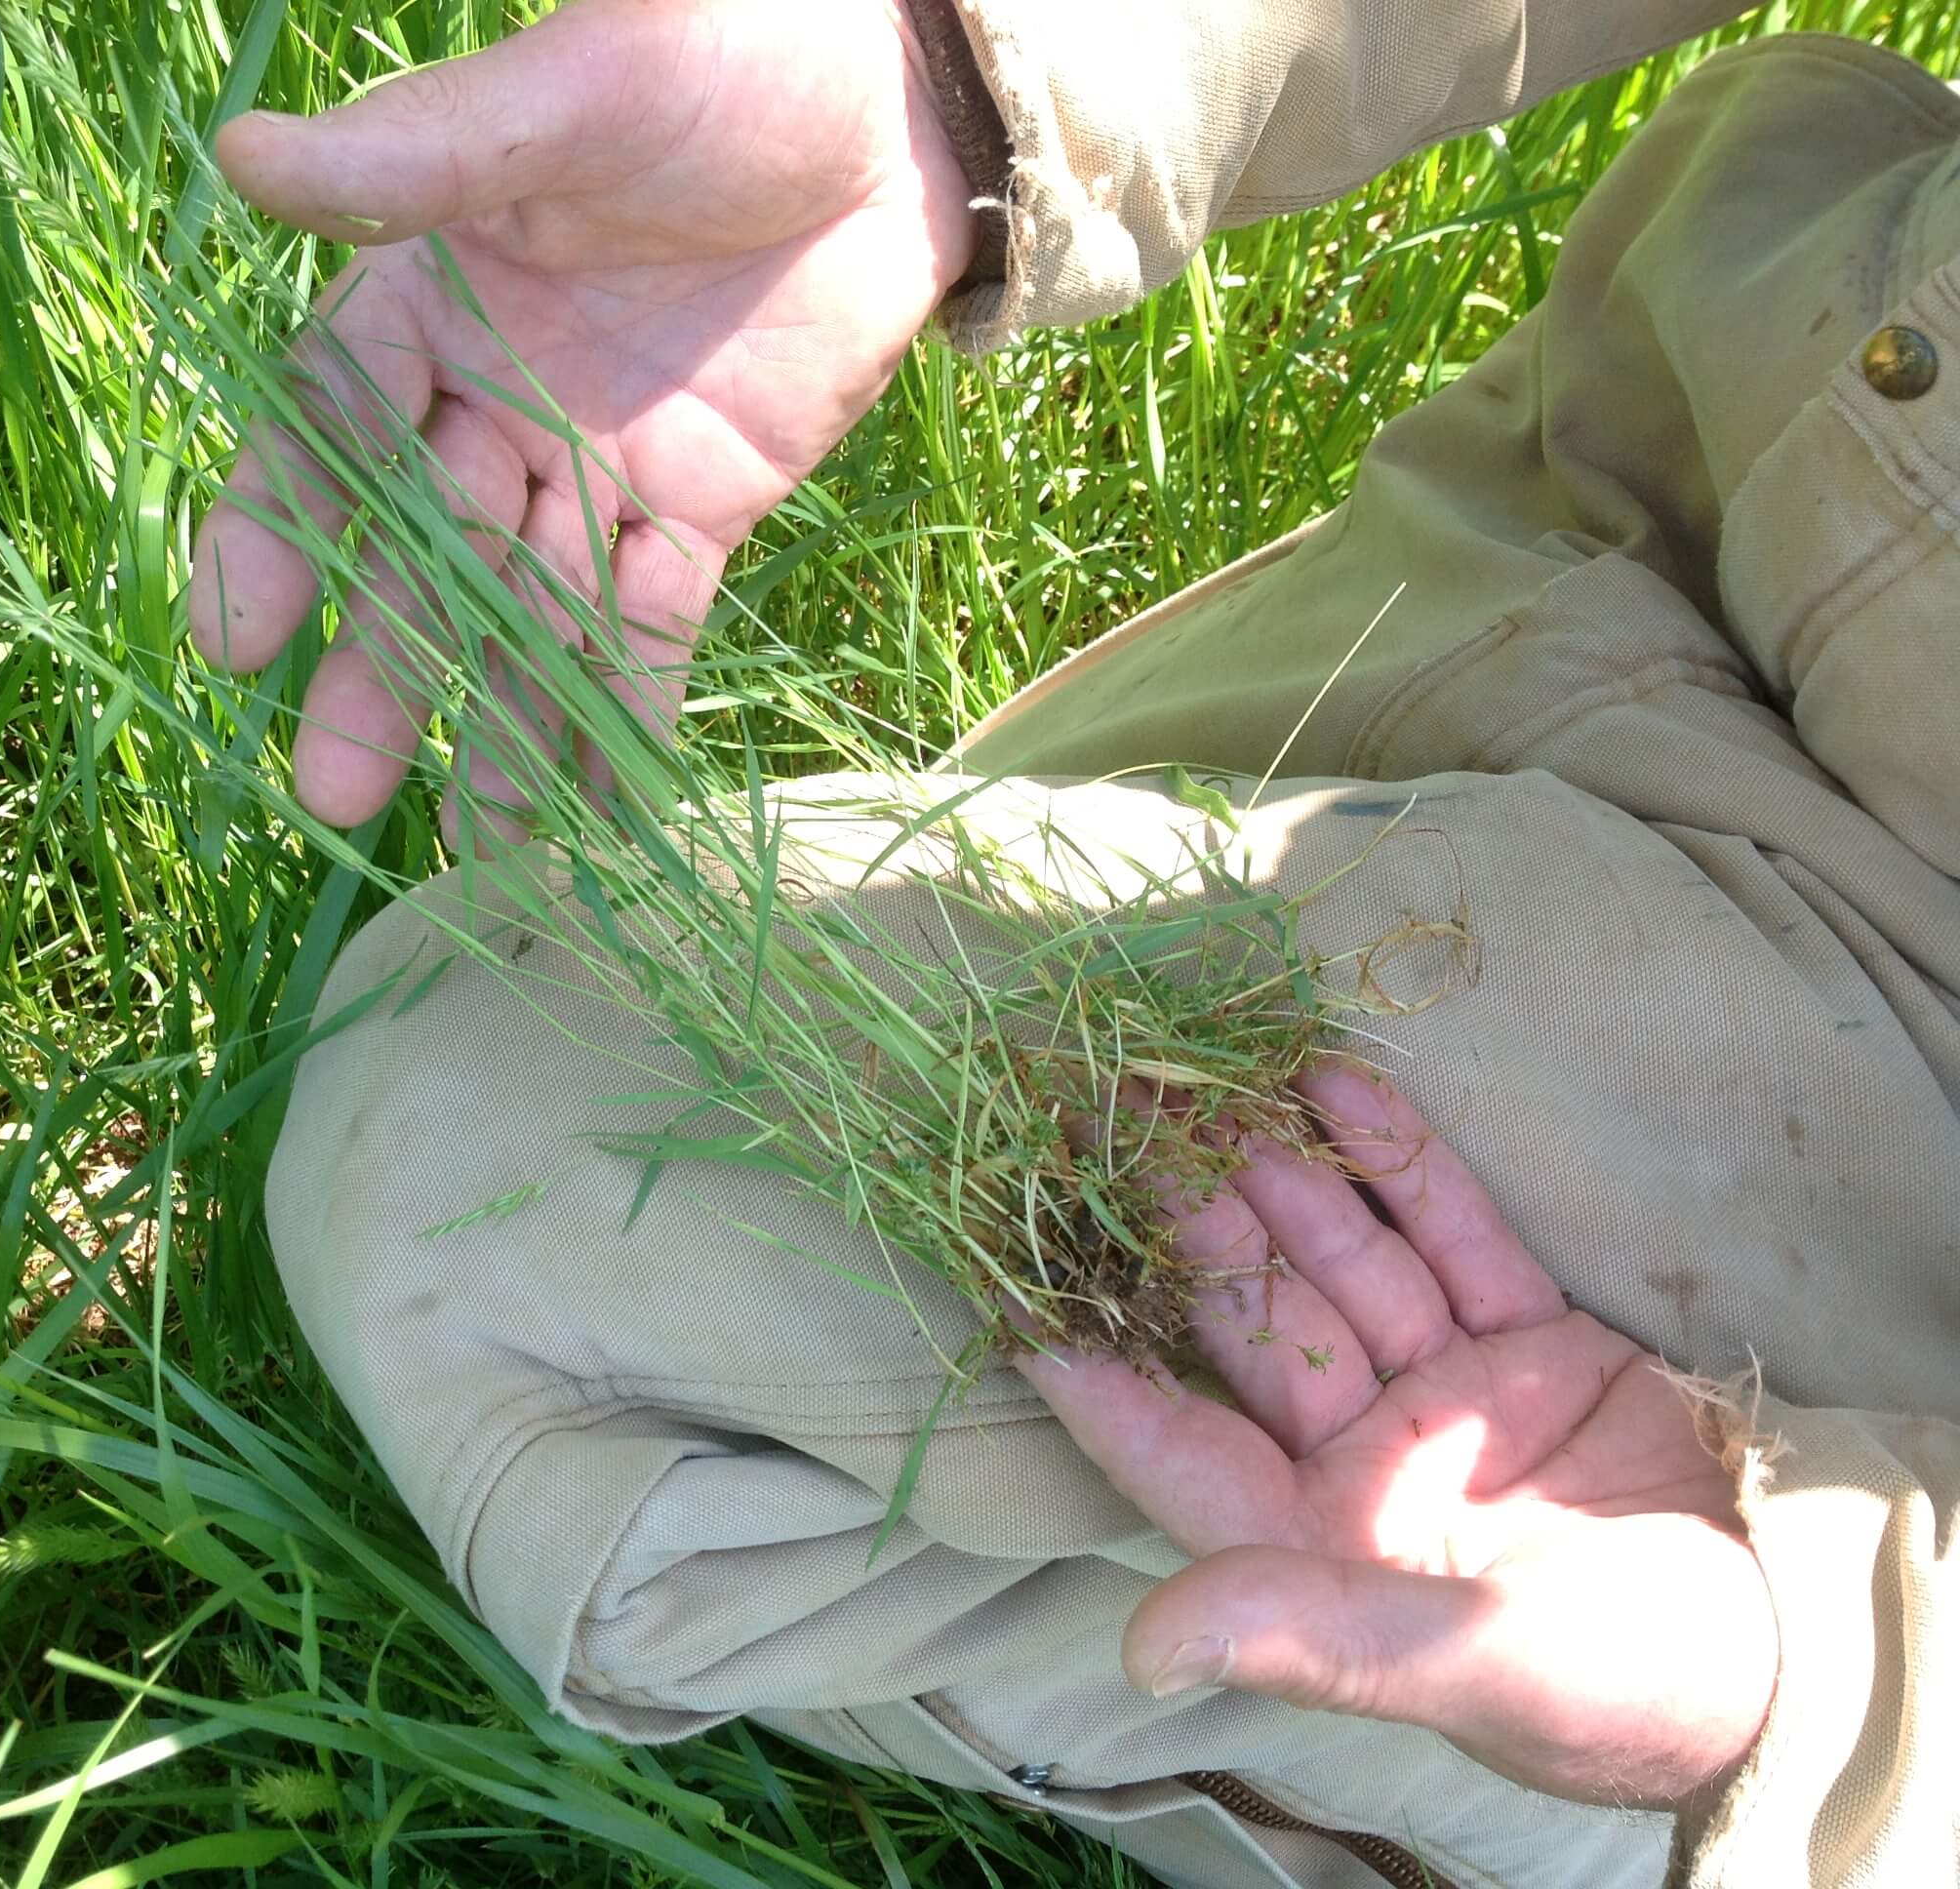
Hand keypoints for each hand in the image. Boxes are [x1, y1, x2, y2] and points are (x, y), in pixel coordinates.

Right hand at [193, 0, 976, 844]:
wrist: (897, 99)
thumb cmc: (722, 52)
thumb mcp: (570, 93)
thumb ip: (423, 152)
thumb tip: (244, 157)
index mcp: (428, 295)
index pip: (328, 430)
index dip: (279, 533)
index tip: (237, 639)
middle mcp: (491, 397)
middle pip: (420, 553)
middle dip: (382, 670)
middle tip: (336, 793)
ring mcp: (593, 463)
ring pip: (530, 612)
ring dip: (502, 724)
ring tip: (474, 847)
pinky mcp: (698, 508)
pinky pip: (650, 625)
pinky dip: (625, 711)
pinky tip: (596, 811)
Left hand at [1018, 1063, 1778, 1808]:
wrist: (1803, 1650)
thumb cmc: (1629, 1696)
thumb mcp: (1473, 1670)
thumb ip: (1311, 1638)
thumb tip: (1144, 1651)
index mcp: (1319, 1546)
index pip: (1178, 1447)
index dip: (1096, 1372)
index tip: (1011, 1283)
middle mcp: (1363, 1461)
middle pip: (1249, 1324)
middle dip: (1177, 1221)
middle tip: (1095, 1113)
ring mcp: (1446, 1395)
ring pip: (1337, 1263)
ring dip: (1272, 1170)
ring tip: (1193, 1071)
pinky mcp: (1532, 1346)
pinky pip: (1452, 1238)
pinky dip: (1400, 1164)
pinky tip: (1332, 1080)